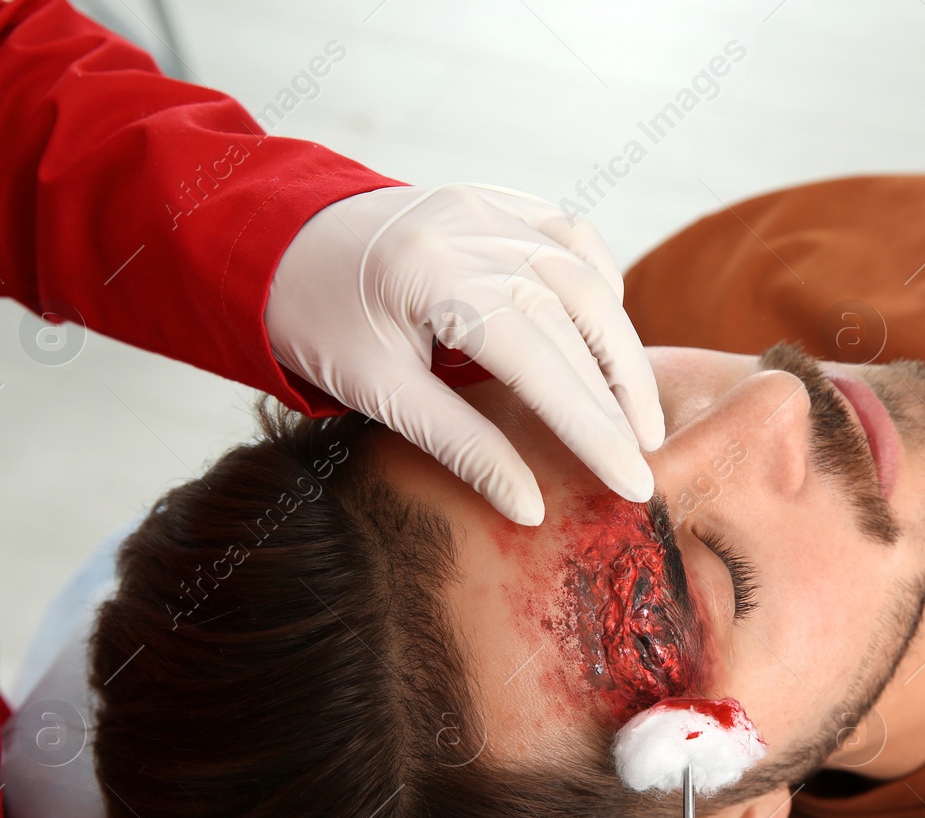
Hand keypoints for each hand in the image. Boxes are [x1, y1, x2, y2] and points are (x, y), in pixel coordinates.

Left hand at [265, 183, 664, 524]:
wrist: (278, 243)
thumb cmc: (318, 323)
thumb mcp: (376, 393)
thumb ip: (459, 446)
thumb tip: (529, 508)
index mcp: (432, 274)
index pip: (538, 358)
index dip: (591, 425)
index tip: (631, 480)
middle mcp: (471, 227)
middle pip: (574, 317)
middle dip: (619, 396)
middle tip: (646, 460)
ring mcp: (488, 207)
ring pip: (586, 278)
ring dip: (621, 350)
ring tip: (640, 416)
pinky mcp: (498, 201)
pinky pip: (572, 239)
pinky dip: (600, 289)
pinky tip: (610, 337)